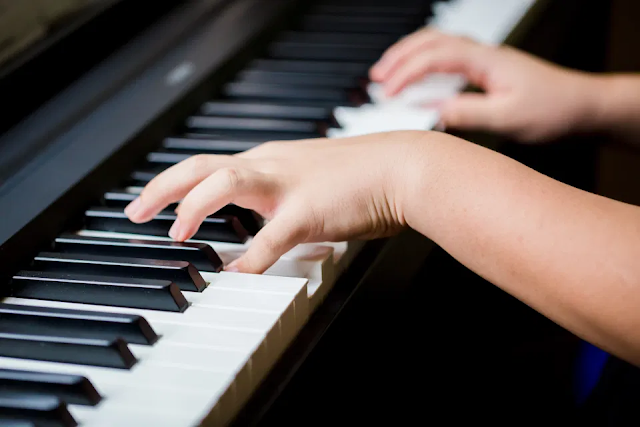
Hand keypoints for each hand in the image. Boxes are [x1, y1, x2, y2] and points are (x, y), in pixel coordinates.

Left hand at [124, 131, 436, 272]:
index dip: (175, 183)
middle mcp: (271, 165)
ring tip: (174, 232)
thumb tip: (263, 235)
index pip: (209, 165)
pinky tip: (236, 276)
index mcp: (269, 160)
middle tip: (134, 211)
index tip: (153, 202)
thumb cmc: (363, 178)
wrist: (403, 168)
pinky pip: (271, 237)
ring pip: (224, 183)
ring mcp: (288, 184)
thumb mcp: (310, 184)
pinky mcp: (309, 210)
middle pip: (201, 166)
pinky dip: (250, 259)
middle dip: (162, 187)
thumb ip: (282, 207)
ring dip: (193, 206)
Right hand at [369, 29, 599, 141]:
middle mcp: (483, 54)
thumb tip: (434, 113)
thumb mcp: (508, 118)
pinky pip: (447, 60)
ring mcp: (484, 61)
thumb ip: (469, 113)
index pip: (434, 57)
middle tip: (375, 76)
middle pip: (430, 41)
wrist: (582, 107)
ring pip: (437, 46)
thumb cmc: (554, 110)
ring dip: (409, 57)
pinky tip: (418, 84)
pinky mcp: (486, 71)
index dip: (406, 73)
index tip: (385, 92)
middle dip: (398, 56)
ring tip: (386, 76)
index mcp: (486, 60)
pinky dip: (424, 67)